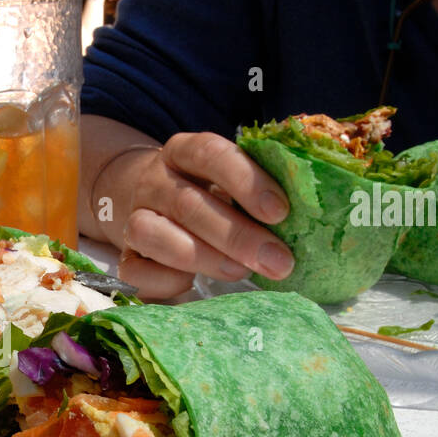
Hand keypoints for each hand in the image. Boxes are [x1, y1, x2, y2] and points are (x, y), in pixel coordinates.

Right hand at [113, 133, 294, 298]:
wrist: (150, 200)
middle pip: (188, 204)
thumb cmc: (209, 192)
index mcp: (184, 152)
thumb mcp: (230, 177)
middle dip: (238, 236)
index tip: (281, 211)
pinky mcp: (125, 256)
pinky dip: (166, 281)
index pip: (209, 153)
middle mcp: (154, 181)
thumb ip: (259, 189)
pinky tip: (193, 284)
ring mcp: (134, 217)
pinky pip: (135, 271)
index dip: (245, 180)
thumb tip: (313, 214)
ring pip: (153, 234)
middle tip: (278, 262)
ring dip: (202, 257)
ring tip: (240, 273)